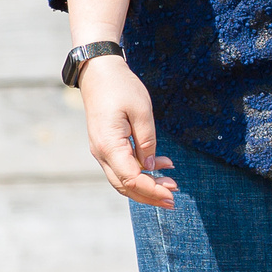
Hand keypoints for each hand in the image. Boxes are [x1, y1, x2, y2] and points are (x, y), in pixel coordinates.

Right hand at [78, 56, 177, 206]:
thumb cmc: (120, 87)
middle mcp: (101, 153)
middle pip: (125, 185)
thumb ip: (147, 140)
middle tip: (173, 200)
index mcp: (109, 145)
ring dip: (146, 185)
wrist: (98, 72)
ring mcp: (101, 150)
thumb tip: (151, 166)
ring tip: (170, 185)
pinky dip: (140, 171)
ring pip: (122, 179)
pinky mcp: (106, 145)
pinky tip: (161, 164)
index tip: (171, 193)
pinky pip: (122, 165)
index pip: (131, 178)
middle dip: (149, 195)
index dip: (152, 189)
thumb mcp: (142, 110)